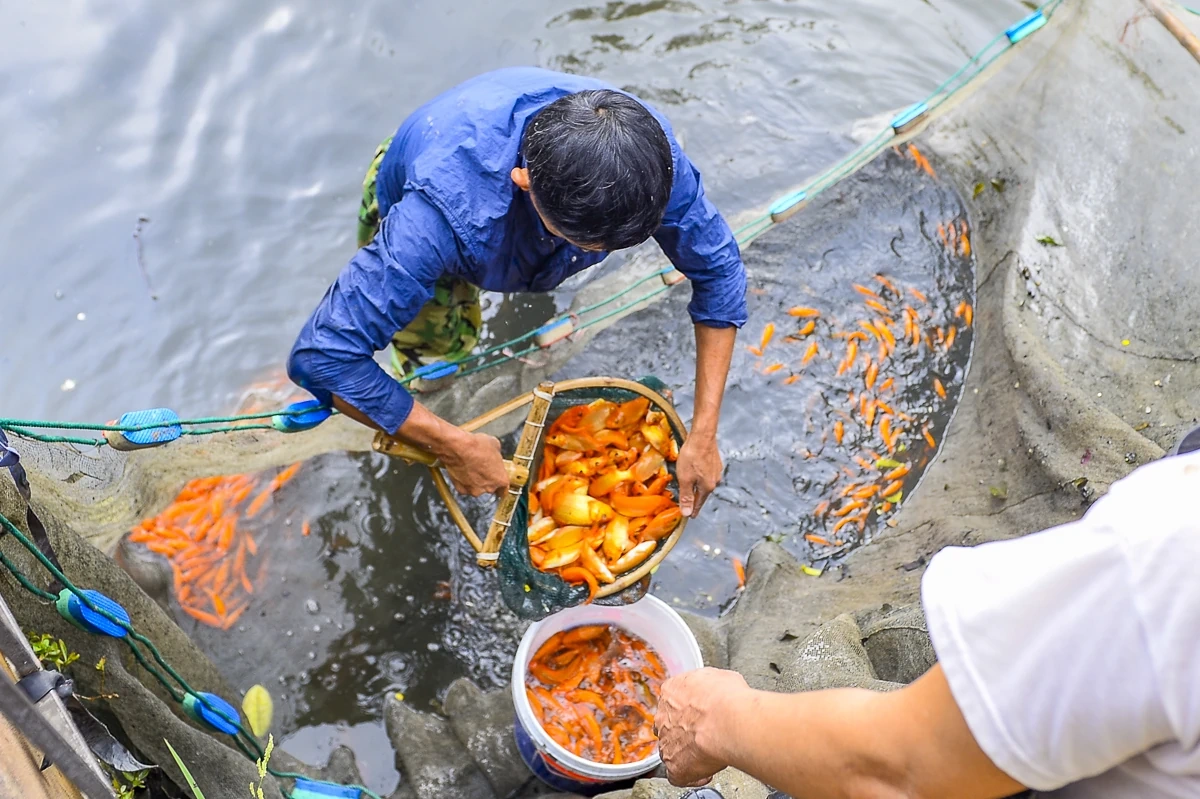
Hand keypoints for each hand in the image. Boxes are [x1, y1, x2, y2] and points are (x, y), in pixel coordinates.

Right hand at [440, 432, 507, 496]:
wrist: (458, 448)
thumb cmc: (476, 446)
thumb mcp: (495, 445)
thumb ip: (497, 455)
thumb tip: (494, 453)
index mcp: (501, 479)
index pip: (505, 486)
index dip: (500, 480)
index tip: (498, 477)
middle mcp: (489, 488)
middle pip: (491, 487)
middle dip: (487, 479)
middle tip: (483, 468)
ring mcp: (474, 490)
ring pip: (477, 488)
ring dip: (475, 480)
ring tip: (471, 467)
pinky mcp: (461, 489)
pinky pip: (464, 487)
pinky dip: (463, 481)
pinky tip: (462, 470)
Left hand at [656, 667, 748, 786]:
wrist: (726, 719)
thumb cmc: (726, 697)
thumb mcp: (721, 677)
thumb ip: (711, 686)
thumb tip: (720, 688)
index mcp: (671, 691)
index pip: (673, 702)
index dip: (689, 711)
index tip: (702, 716)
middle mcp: (663, 716)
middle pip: (669, 726)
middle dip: (685, 732)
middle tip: (705, 735)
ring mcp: (666, 742)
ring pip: (671, 751)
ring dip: (688, 754)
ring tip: (709, 755)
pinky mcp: (673, 766)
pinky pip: (677, 776)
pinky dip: (691, 777)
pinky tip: (706, 774)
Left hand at [676, 433, 722, 516]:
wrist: (702, 436)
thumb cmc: (692, 457)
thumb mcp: (685, 479)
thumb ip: (686, 496)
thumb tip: (686, 513)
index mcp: (707, 487)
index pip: (699, 503)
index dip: (693, 510)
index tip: (691, 516)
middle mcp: (715, 480)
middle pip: (702, 493)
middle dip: (695, 497)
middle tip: (688, 502)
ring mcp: (716, 470)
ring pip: (705, 482)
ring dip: (697, 485)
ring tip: (690, 486)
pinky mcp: (715, 461)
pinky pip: (706, 473)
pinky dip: (700, 475)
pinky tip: (695, 471)